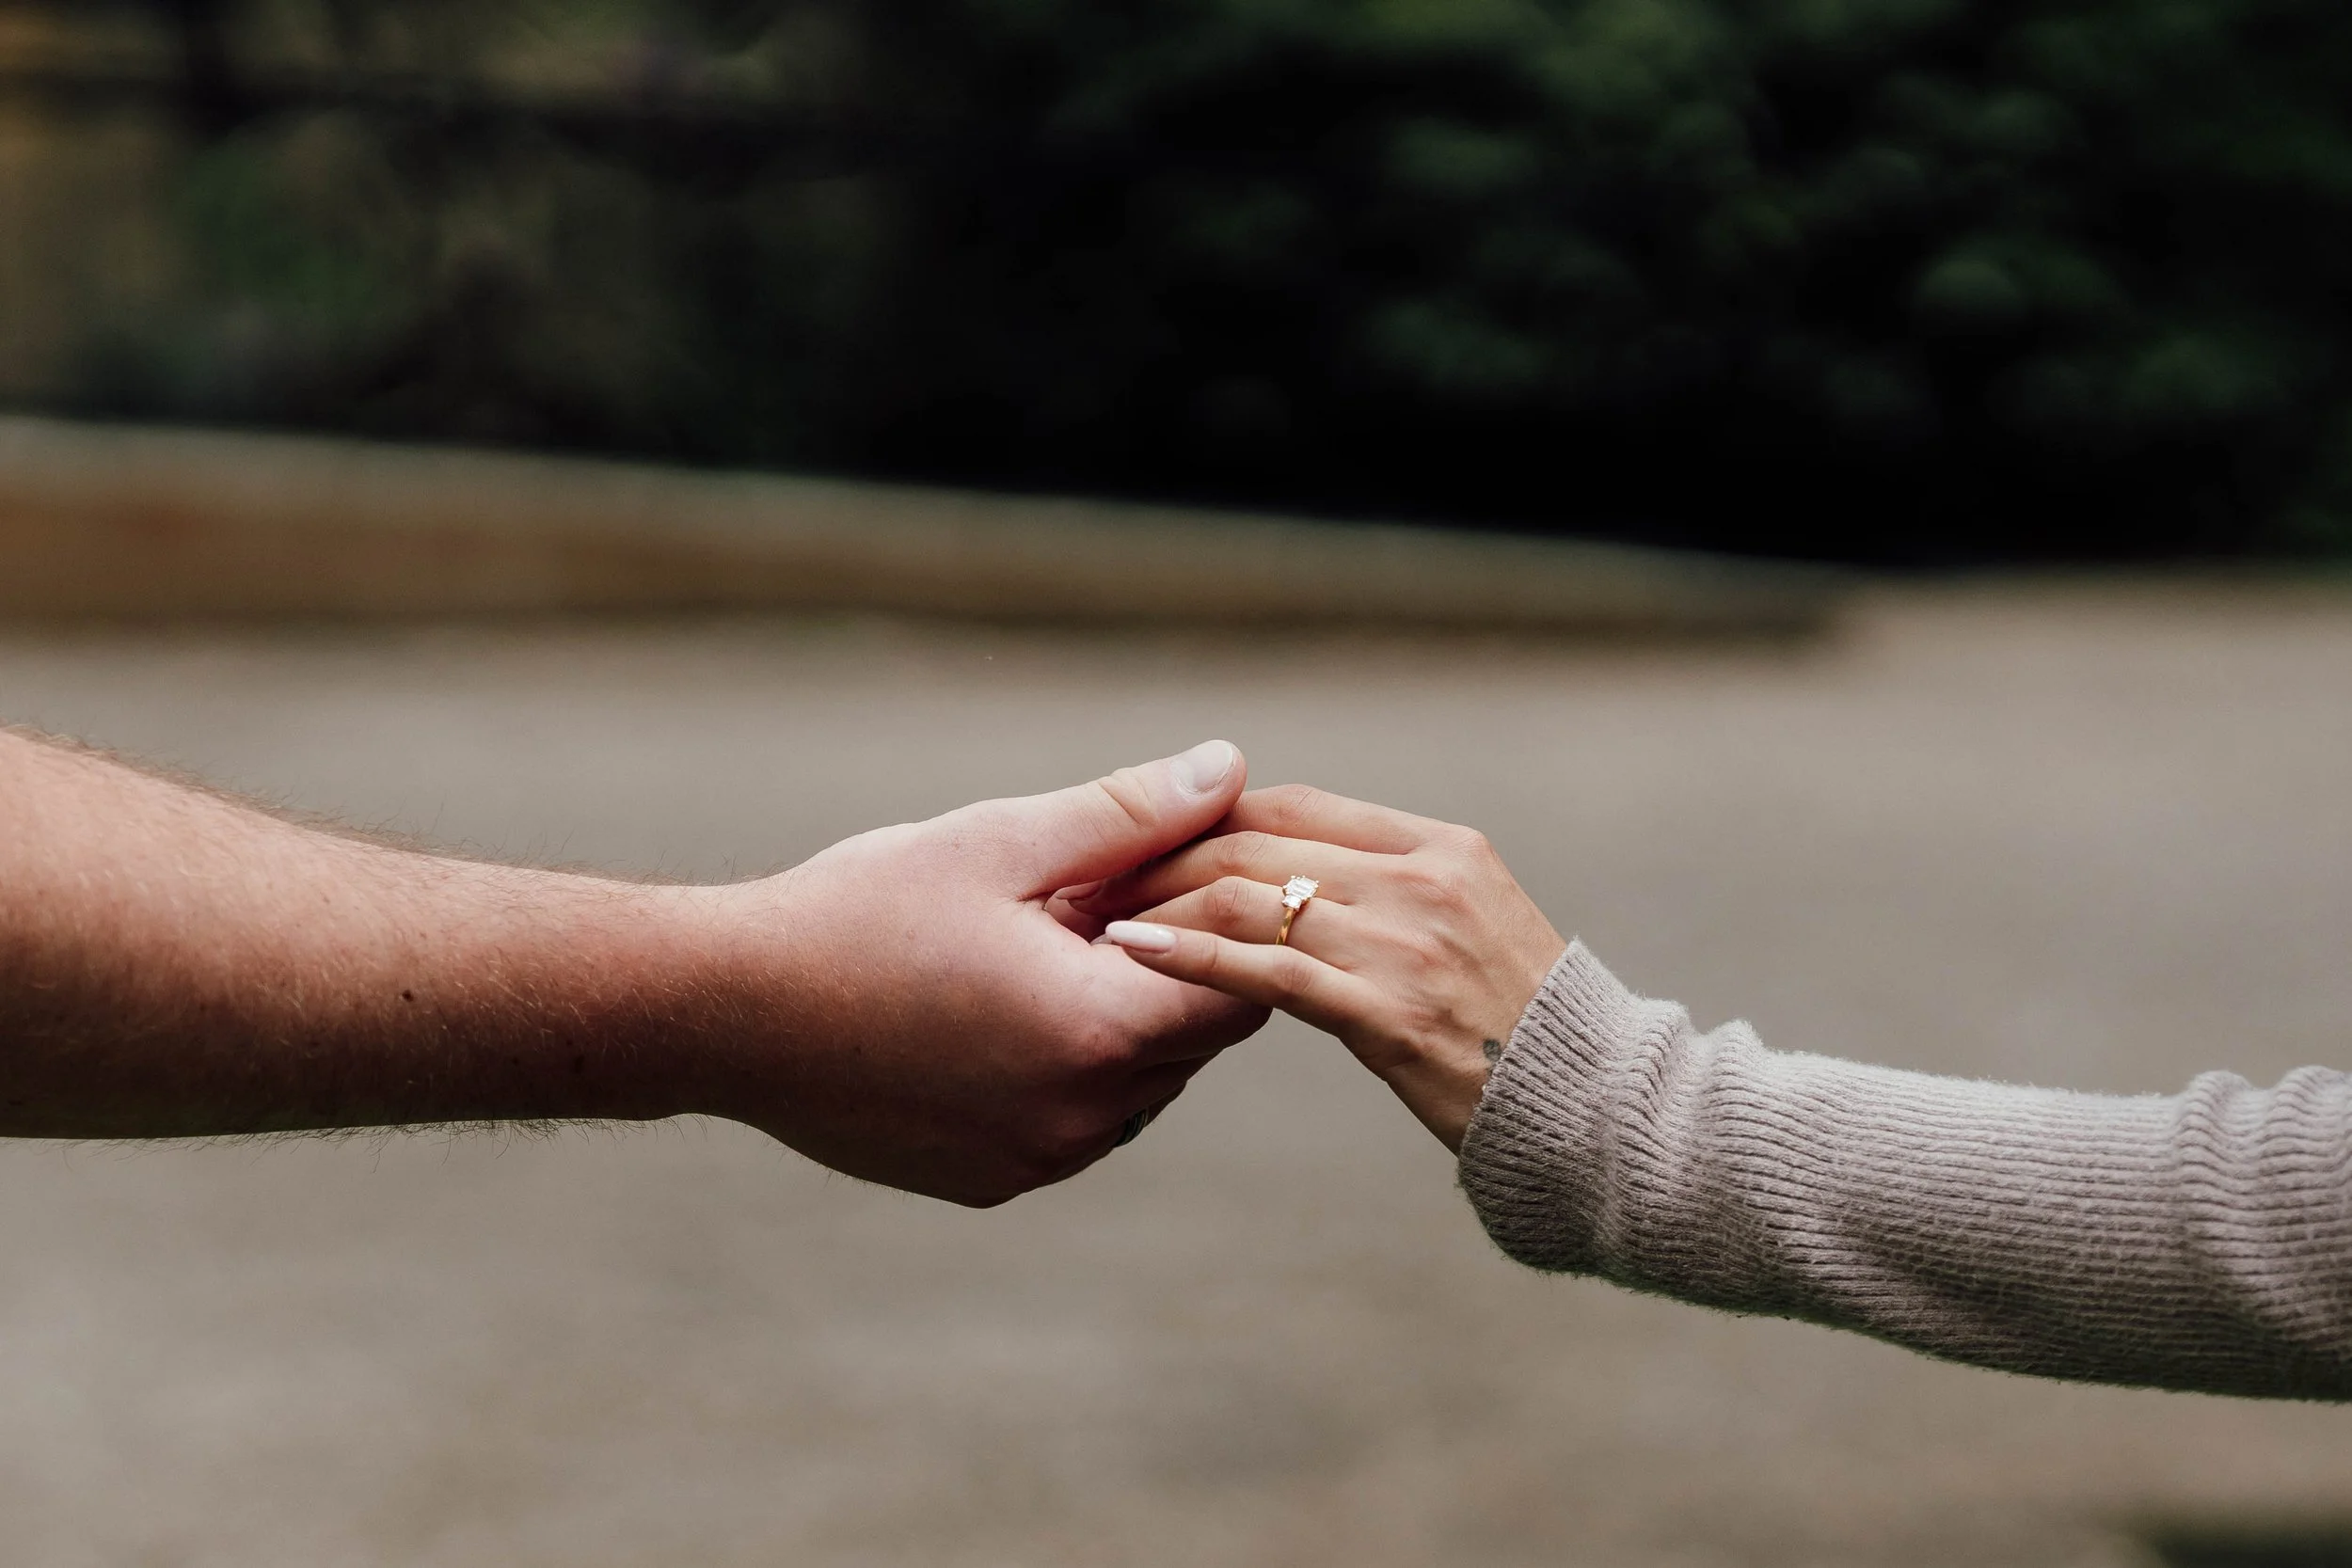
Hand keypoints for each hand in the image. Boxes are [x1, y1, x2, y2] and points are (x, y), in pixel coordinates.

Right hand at [688, 741, 1271, 1205]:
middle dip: (1171, 966)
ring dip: (1119, 1021)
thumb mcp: (999, 842)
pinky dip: (1065, 1070)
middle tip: (1095, 901)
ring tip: (1036, 953)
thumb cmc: (858, 912)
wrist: (723, 1012)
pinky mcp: (992, 1183)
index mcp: (1100, 1031)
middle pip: (1196, 1037)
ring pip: (1141, 1084)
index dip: (1223, 921)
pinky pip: (1075, 1122)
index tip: (1171, 874)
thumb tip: (1229, 767)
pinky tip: (994, 1012)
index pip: (1243, 984)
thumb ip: (1129, 813)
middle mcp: (1083, 1117)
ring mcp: (1037, 1161)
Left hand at [1082, 786, 1564, 1150]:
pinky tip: (1138, 954)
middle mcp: (1424, 880)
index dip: (1213, 814)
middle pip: (1262, 841)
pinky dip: (1191, 957)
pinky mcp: (1389, 1012)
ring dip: (1162, 902)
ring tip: (1100, 914)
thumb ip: (1397, 894)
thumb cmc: (1523, 1031)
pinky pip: (1266, 973)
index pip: (1300, 804)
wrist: (1598, 1112)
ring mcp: (1408, 943)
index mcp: (1442, 849)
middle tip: (1098, 876)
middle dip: (1167, 855)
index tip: (1150, 840)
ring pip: (1253, 897)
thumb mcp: (1471, 930)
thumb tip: (1310, 882)